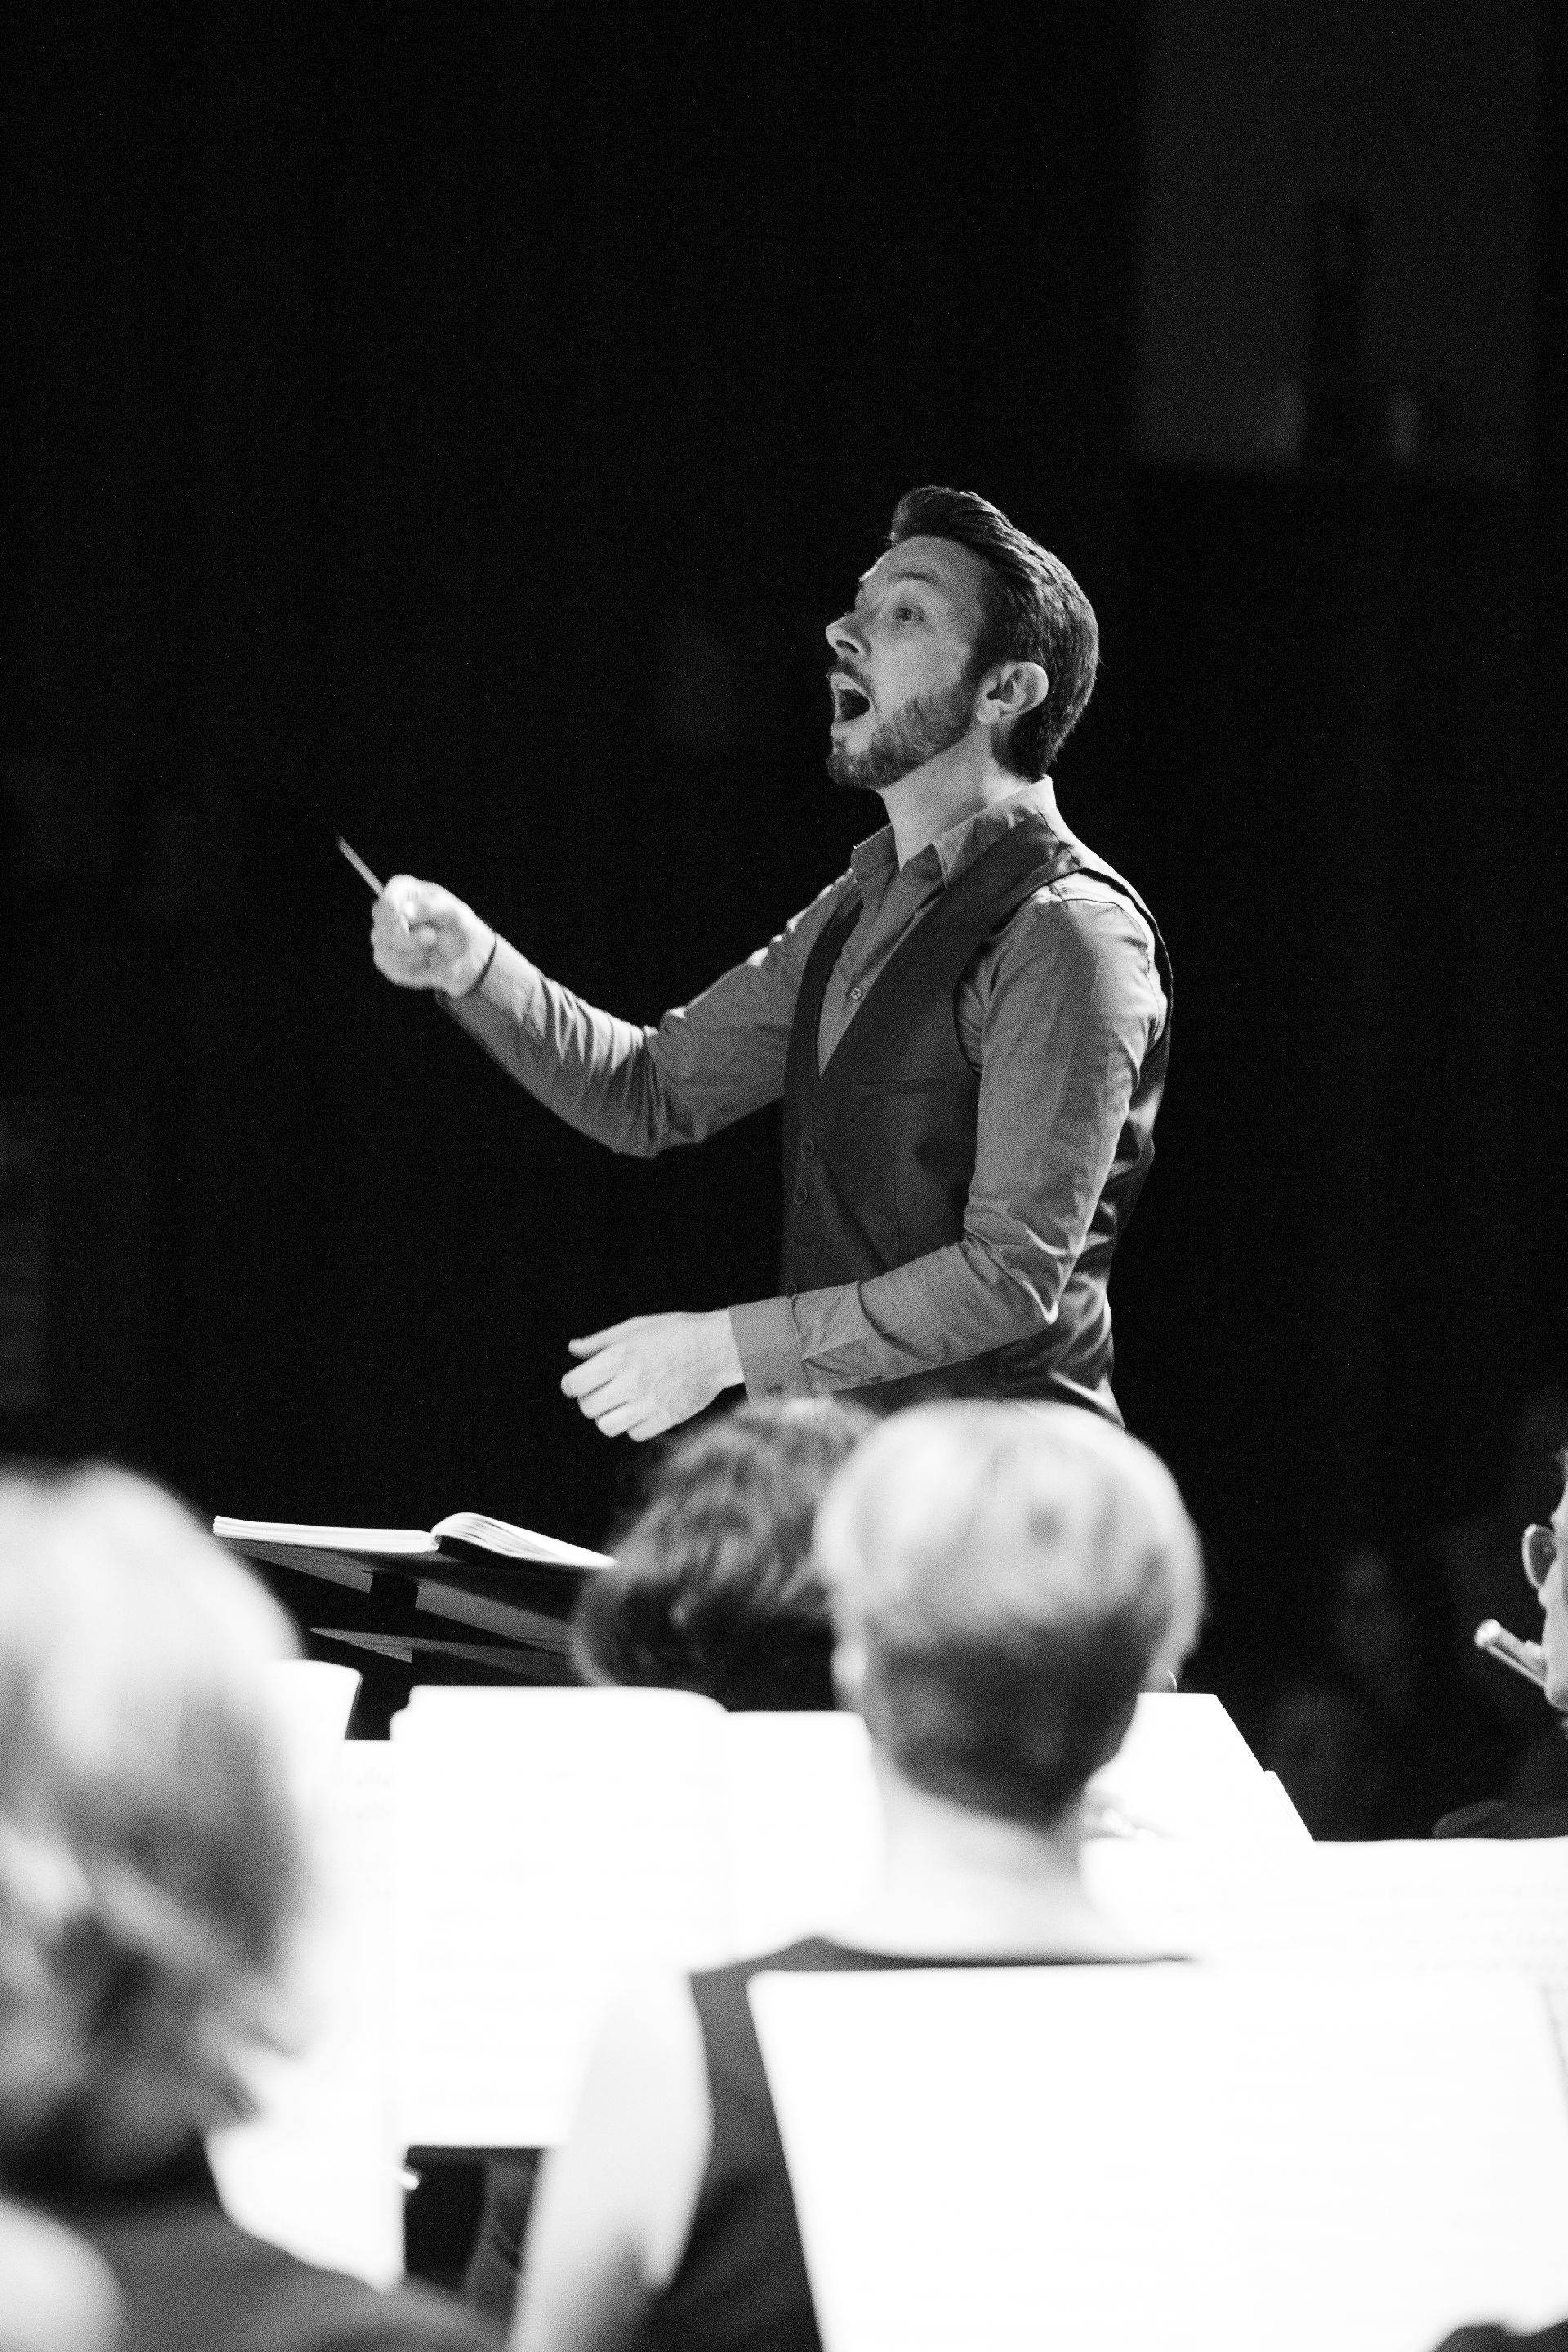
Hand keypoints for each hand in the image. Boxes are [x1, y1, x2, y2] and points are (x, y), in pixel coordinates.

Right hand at [371, 875, 494, 994]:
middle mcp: (389, 910)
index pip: (387, 900)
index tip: (405, 927)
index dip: (393, 915)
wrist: (463, 957)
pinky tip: (424, 961)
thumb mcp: (454, 914)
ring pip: (383, 947)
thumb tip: (404, 911)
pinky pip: (389, 966)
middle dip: (407, 938)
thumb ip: (430, 907)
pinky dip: (410, 967)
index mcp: (404, 891)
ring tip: (430, 948)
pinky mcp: (385, 957)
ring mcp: (383, 934)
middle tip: (432, 938)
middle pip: (381, 925)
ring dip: (412, 953)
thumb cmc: (459, 928)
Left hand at [561, 1311, 742, 1440]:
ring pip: (606, 1425)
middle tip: (601, 1390)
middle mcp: (632, 1382)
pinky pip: (634, 1433)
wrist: (718, 1348)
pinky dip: (633, 1424)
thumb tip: (573, 1350)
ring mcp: (649, 1404)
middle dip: (589, 1399)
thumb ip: (601, 1341)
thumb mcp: (636, 1327)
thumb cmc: (675, 1332)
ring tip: (619, 1402)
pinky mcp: (666, 1419)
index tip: (578, 1382)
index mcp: (620, 1356)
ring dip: (608, 1415)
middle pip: (588, 1407)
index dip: (572, 1384)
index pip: (575, 1384)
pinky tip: (641, 1408)